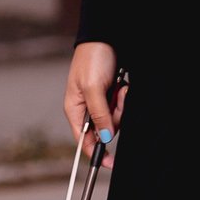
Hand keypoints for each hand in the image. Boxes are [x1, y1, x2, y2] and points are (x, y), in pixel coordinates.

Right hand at [64, 41, 126, 162]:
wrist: (106, 36)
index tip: (110, 163)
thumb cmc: (93, 59)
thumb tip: (105, 138)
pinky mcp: (111, 95)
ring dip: (121, 105)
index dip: (96, 153)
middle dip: (115, 118)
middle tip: (117, 99)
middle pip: (104, 130)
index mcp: (74, 109)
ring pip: (115, 118)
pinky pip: (121, 106)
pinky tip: (123, 85)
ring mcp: (99, 102)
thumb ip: (99, 114)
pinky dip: (125, 98)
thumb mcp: (93, 88)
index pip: (84, 139)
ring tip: (120, 88)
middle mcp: (86, 108)